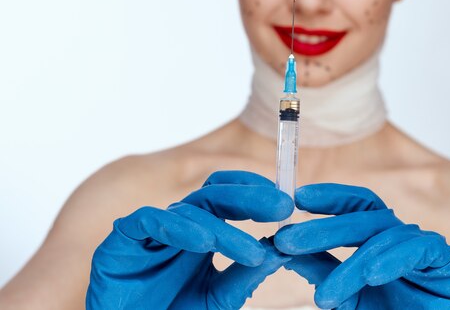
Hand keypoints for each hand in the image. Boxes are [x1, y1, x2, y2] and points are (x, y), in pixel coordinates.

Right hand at [86, 171, 293, 309]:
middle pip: (213, 193)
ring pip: (188, 210)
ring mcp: (149, 230)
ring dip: (223, 229)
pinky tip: (203, 242)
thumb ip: (246, 275)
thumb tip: (283, 249)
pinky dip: (178, 227)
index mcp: (199, 232)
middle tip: (281, 207)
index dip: (255, 192)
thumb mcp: (218, 300)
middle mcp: (177, 224)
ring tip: (251, 252)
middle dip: (249, 197)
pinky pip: (148, 220)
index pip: (228, 196)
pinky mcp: (121, 241)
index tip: (287, 203)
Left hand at [274, 183, 449, 309]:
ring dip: (352, 266)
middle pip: (364, 219)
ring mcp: (426, 246)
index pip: (357, 206)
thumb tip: (279, 246)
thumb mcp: (346, 295)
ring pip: (386, 239)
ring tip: (324, 296)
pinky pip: (421, 249)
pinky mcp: (449, 262)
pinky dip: (395, 259)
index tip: (299, 197)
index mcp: (381, 237)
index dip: (330, 197)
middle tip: (288, 241)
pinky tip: (374, 275)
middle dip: (324, 229)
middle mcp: (403, 236)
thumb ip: (320, 269)